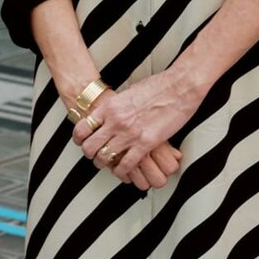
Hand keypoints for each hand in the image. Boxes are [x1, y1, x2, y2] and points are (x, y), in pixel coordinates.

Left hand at [75, 72, 203, 186]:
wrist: (179, 87)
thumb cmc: (156, 86)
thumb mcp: (128, 92)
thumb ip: (116, 105)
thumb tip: (110, 113)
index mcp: (110, 106)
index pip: (83, 127)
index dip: (79, 139)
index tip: (82, 142)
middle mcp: (115, 120)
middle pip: (90, 146)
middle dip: (90, 154)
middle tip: (94, 156)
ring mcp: (130, 133)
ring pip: (105, 157)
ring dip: (104, 164)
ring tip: (107, 165)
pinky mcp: (146, 143)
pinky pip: (127, 164)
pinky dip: (122, 171)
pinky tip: (123, 172)